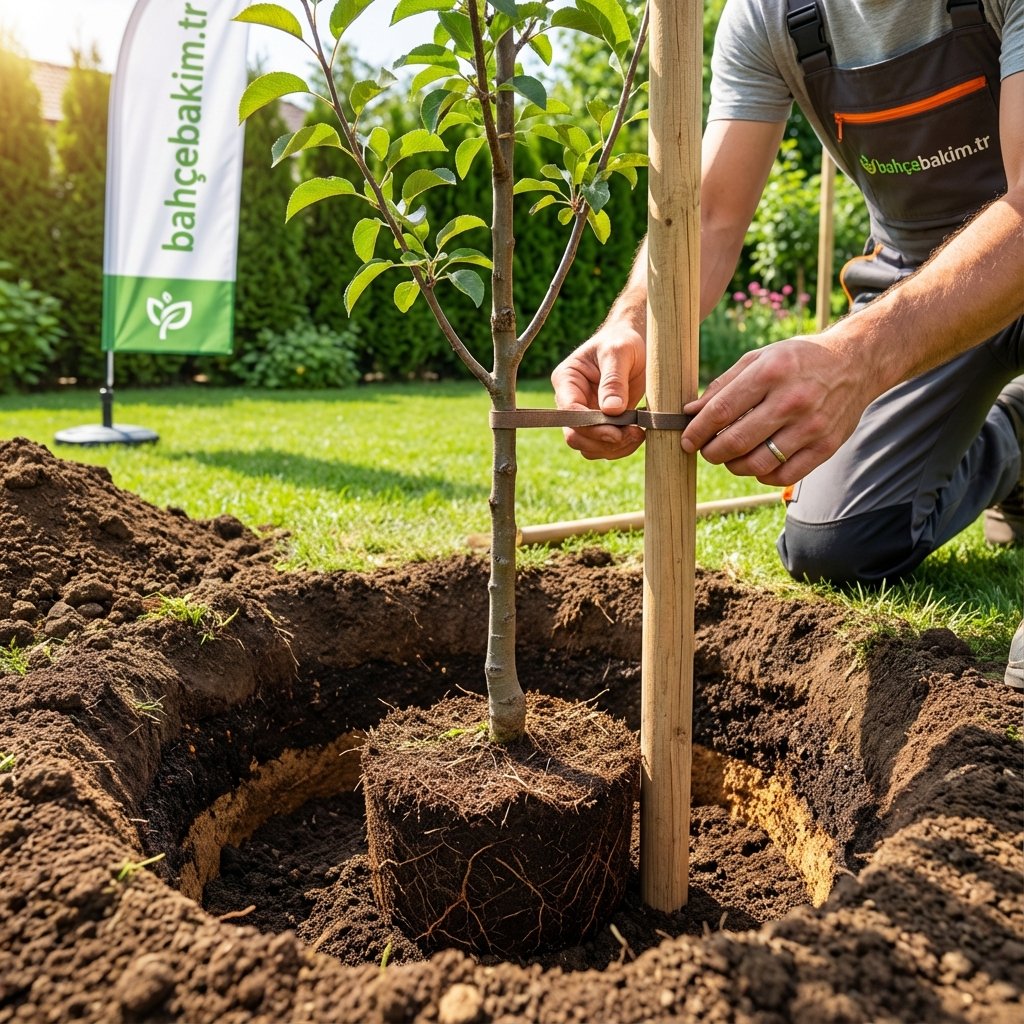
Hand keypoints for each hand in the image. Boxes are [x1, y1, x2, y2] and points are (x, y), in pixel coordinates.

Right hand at [551, 320, 647, 459]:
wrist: (637, 344)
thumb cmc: (624, 341)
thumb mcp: (619, 352)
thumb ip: (614, 380)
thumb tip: (611, 410)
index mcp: (567, 379)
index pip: (569, 411)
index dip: (591, 427)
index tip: (616, 432)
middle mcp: (570, 400)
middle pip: (575, 435)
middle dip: (603, 441)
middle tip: (633, 434)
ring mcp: (584, 415)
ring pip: (588, 447)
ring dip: (613, 448)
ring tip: (638, 434)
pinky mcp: (599, 424)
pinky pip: (603, 447)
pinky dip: (620, 448)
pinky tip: (637, 434)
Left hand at [681, 334, 876, 484]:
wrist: (856, 363)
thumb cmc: (797, 360)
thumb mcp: (759, 358)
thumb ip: (723, 385)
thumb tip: (690, 413)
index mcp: (770, 373)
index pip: (721, 412)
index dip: (697, 431)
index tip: (686, 440)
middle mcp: (792, 400)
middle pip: (736, 442)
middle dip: (712, 452)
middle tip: (706, 451)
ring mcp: (811, 426)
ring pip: (757, 464)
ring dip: (734, 466)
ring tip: (730, 457)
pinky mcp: (826, 447)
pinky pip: (783, 475)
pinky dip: (762, 475)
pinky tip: (757, 462)